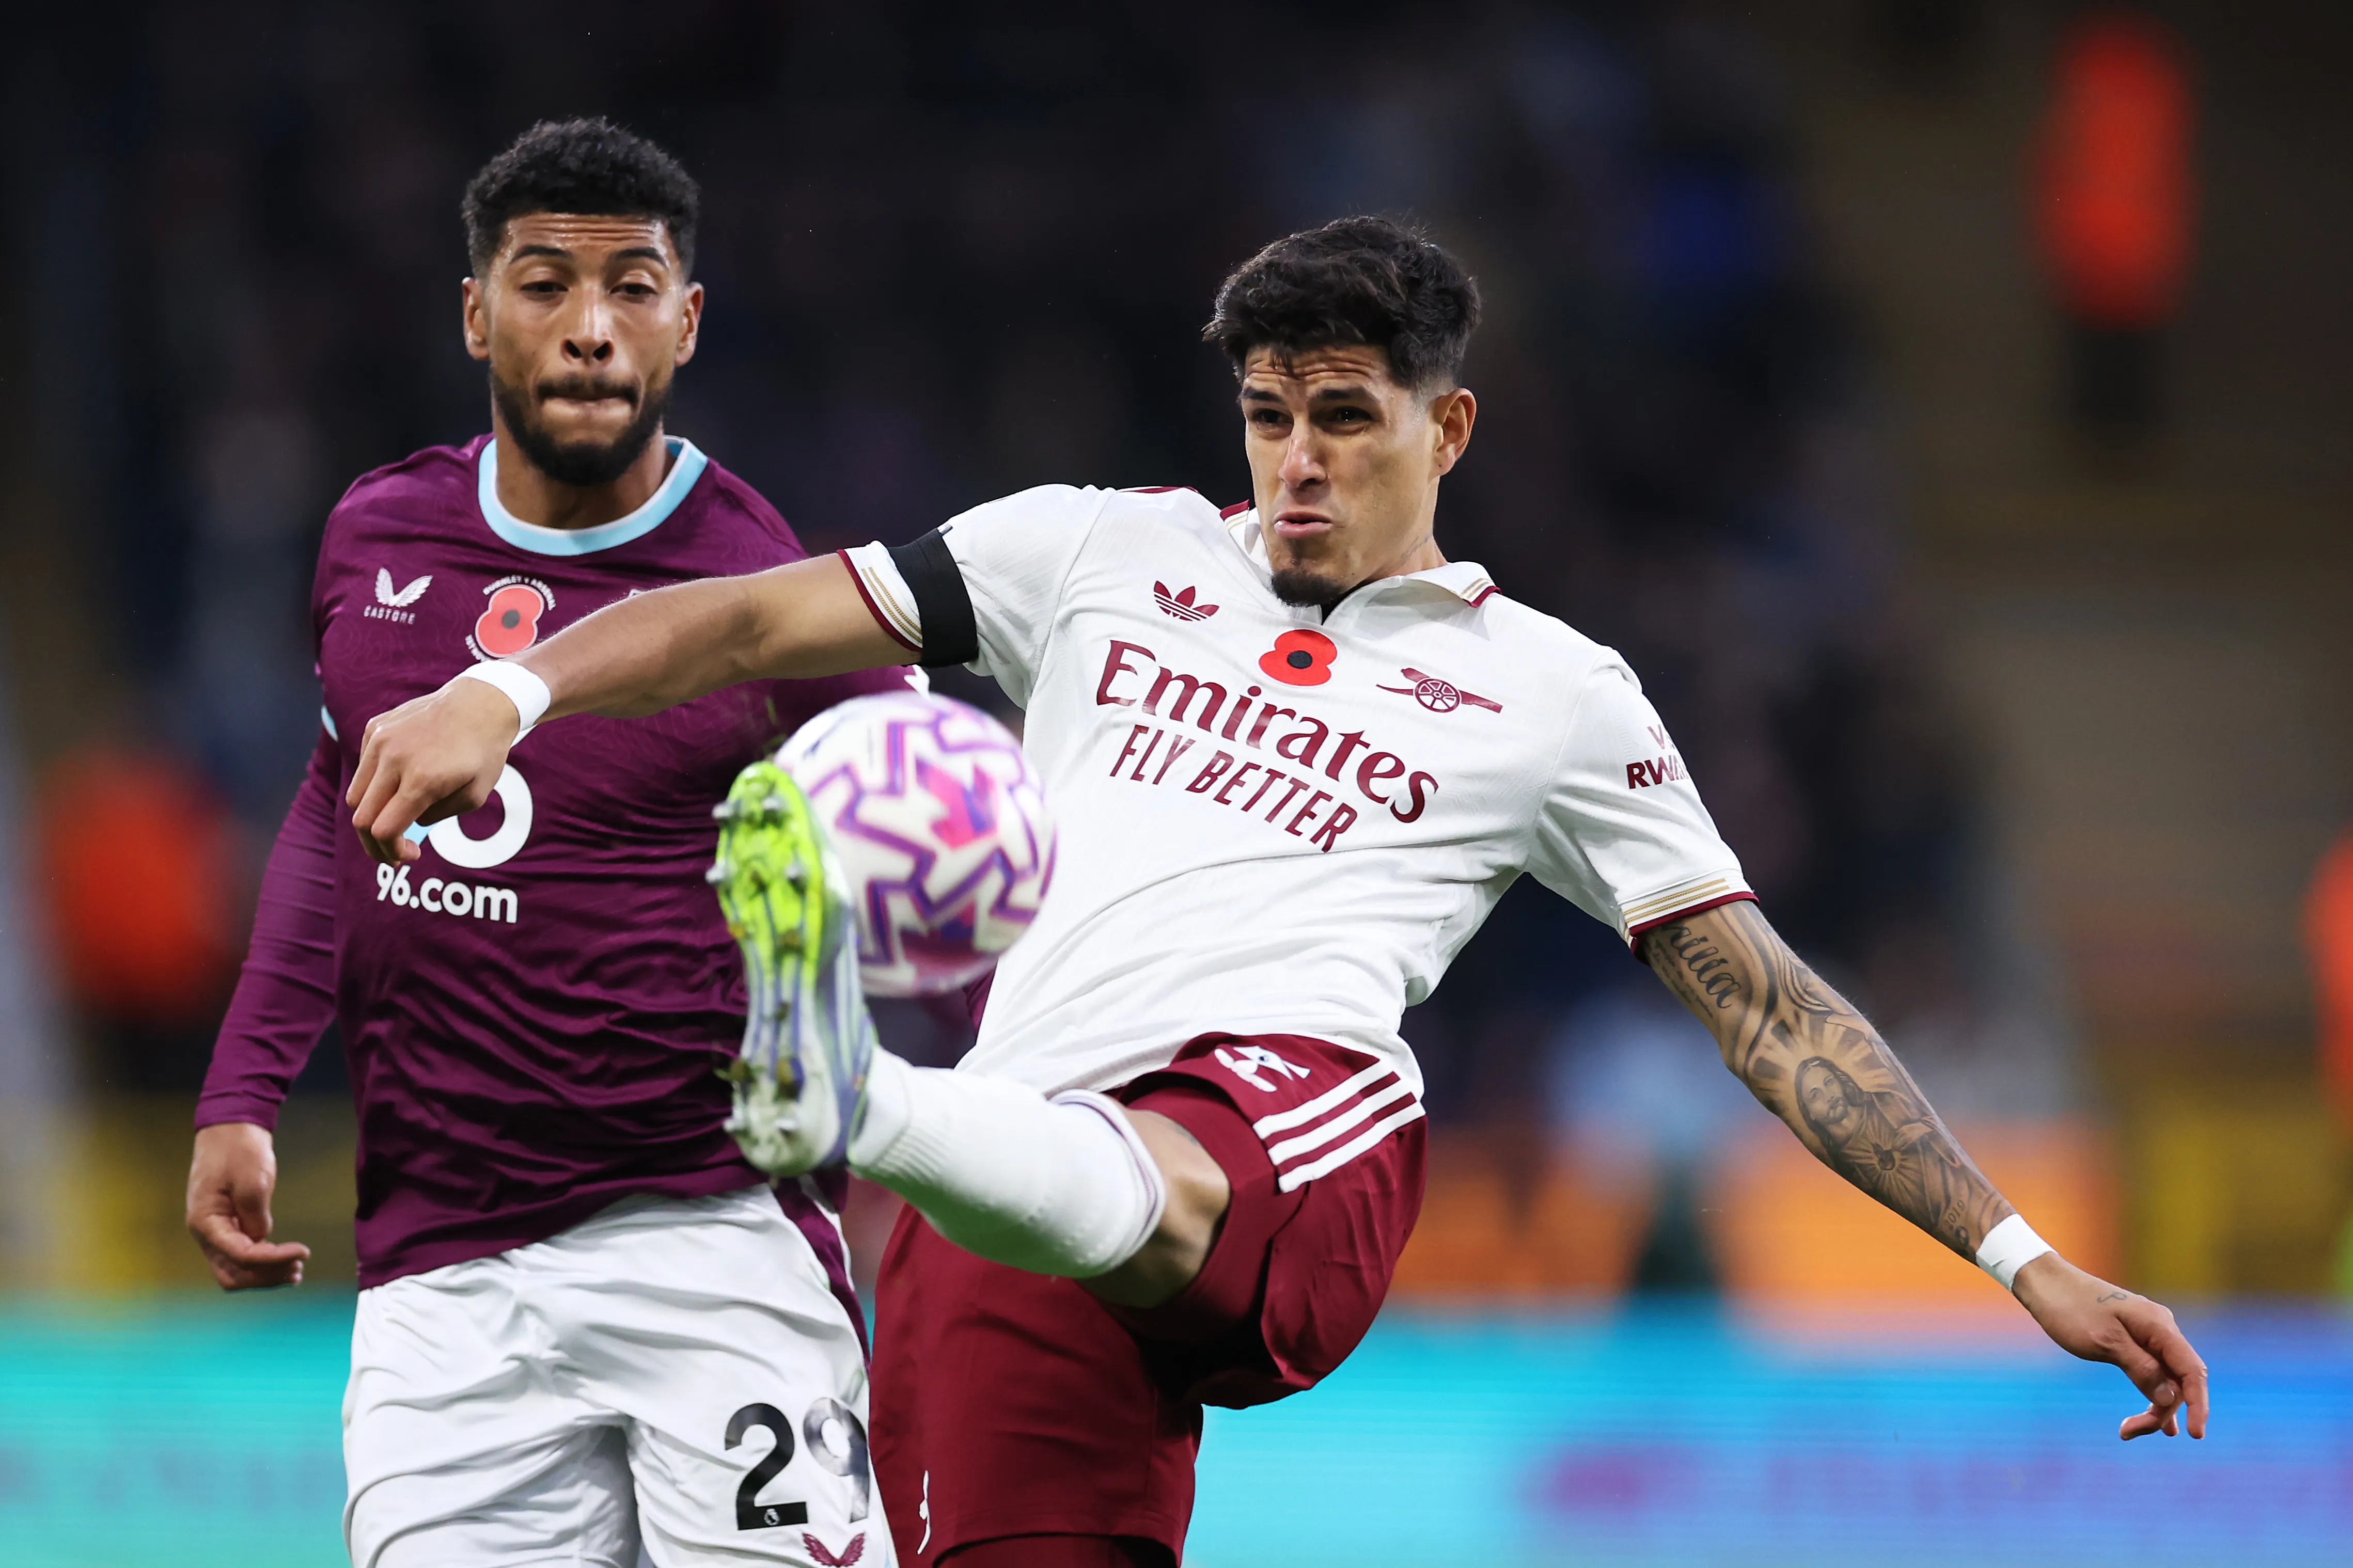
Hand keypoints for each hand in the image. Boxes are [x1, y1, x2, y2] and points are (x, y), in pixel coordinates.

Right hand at [186, 1122, 311, 1289]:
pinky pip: (242, 1257)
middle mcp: (207, 1233)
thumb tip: (262, 1239)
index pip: (240, 1255)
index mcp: (206, 1222)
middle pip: (233, 1273)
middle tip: (298, 1269)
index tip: (304, 1251)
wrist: (230, 1130)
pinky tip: (287, 1261)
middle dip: (265, 1276)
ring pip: (236, 1270)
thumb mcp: (252, 1179)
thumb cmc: (238, 1150)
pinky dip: (264, 1263)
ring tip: (296, 1271)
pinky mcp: (229, 1228)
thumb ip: (256, 1215)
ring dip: (265, 1275)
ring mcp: (216, 1232)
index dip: (273, 1259)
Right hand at [346, 677, 519, 863]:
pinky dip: (374, 784)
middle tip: (393, 851)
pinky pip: (363, 767)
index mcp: (422, 779)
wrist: (480, 703)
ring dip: (371, 814)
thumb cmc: (483, 754)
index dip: (392, 851)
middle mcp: (394, 758)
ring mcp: (379, 740)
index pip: (384, 830)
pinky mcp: (374, 728)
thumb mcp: (474, 797)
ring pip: (355, 794)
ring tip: (395, 817)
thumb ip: (436, 818)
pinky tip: (399, 781)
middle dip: (374, 843)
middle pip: (361, 818)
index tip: (409, 855)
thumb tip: (406, 825)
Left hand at [2012, 1252, 2208, 1439]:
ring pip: (2165, 1378)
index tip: (2195, 1435)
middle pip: (2178, 1380)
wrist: (2045, 1283)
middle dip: (2161, 1411)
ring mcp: (2148, 1333)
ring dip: (2153, 1406)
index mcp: (2159, 1326)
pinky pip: (2152, 1370)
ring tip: (2129, 1431)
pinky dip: (2150, 1393)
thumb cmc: (2070, 1309)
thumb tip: (2172, 1398)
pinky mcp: (2133, 1339)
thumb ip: (2141, 1369)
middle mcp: (2160, 1328)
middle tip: (2127, 1431)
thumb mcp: (2104, 1342)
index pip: (2192, 1371)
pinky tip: (2152, 1414)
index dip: (2199, 1405)